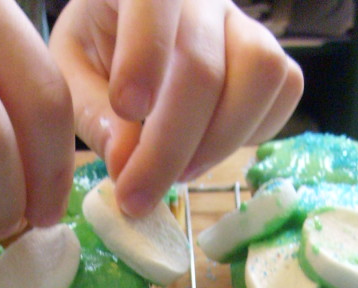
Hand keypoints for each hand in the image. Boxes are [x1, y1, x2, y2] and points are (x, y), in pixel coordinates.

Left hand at [49, 0, 303, 216]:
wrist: (131, 36)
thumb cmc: (99, 53)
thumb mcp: (73, 76)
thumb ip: (92, 113)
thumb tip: (125, 162)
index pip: (155, 1)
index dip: (144, 56)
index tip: (127, 109)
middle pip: (203, 68)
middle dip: (168, 147)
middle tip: (136, 197)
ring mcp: (244, 24)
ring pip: (260, 74)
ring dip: (219, 142)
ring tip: (180, 174)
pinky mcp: (272, 57)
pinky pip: (284, 90)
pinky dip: (253, 134)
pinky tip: (212, 150)